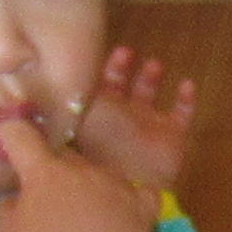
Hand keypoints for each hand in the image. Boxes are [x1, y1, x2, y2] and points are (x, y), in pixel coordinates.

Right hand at [0, 108, 156, 231]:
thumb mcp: (6, 227)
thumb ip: (12, 201)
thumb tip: (22, 196)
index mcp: (44, 171)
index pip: (23, 137)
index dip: (15, 133)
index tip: (13, 135)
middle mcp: (83, 169)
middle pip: (68, 158)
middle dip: (58, 171)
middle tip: (55, 198)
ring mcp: (116, 185)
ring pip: (103, 174)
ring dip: (94, 186)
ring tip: (90, 216)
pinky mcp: (142, 206)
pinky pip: (143, 192)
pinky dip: (135, 198)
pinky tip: (128, 211)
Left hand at [65, 43, 197, 193]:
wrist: (136, 180)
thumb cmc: (102, 145)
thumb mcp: (79, 115)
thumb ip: (67, 97)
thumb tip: (44, 86)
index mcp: (94, 117)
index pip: (92, 88)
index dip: (94, 71)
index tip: (92, 51)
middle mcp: (119, 119)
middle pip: (121, 87)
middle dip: (122, 67)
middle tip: (125, 51)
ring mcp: (147, 127)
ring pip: (149, 95)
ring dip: (151, 77)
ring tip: (154, 63)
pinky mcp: (172, 136)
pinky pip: (182, 113)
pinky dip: (186, 99)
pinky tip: (187, 83)